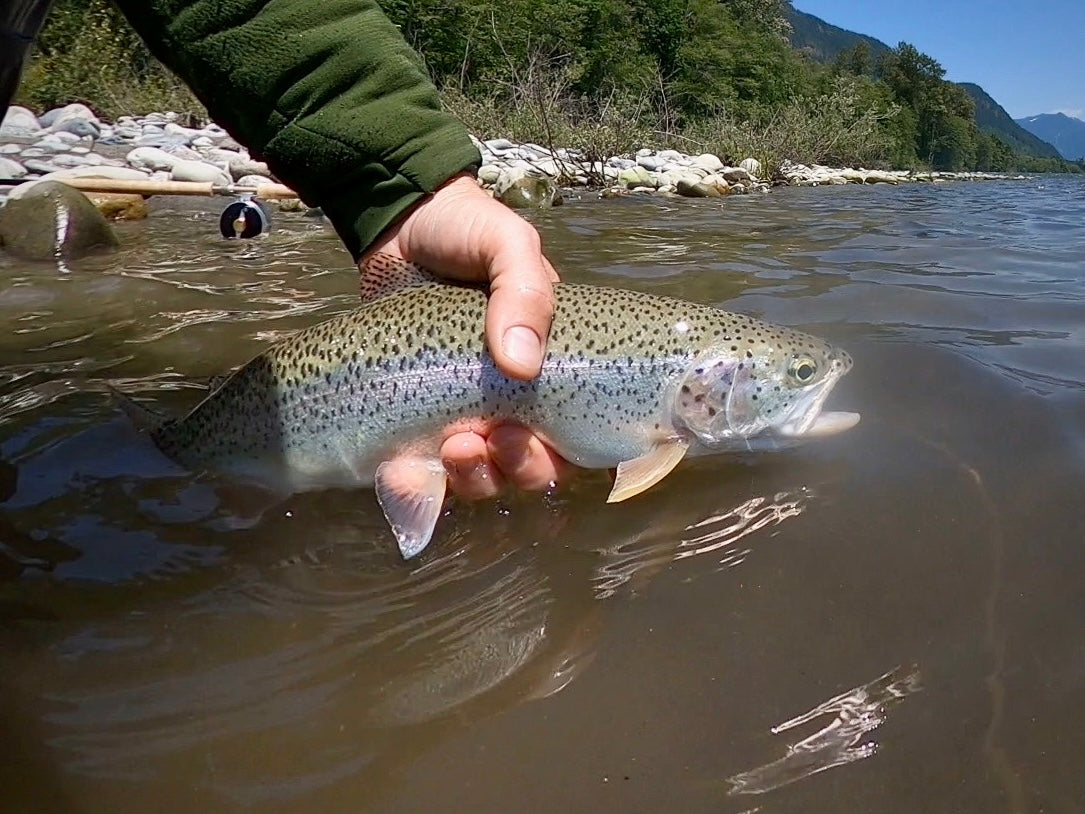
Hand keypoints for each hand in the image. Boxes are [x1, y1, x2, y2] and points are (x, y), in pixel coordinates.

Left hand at [360, 172, 571, 498]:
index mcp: (552, 366)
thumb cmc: (466, 231)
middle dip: (517, 467)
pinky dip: (418, 481)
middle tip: (490, 440)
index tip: (536, 436)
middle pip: (532, 466)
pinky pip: (426, 470)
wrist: (397, 221)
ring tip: (454, 449)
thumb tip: (521, 365)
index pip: (578, 434)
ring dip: (475, 477)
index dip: (565, 455)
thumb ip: (525, 292)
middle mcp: (514, 398)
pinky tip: (403, 469)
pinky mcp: (416, 416)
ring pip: (483, 476)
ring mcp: (464, 410)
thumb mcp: (507, 245)